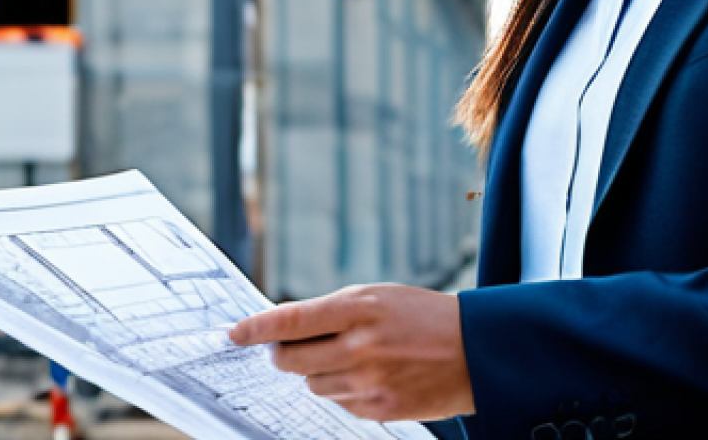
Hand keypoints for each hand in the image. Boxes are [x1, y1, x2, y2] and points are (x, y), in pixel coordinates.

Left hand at [229, 284, 474, 421]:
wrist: (472, 349)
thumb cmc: (421, 314)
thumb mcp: (377, 296)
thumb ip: (333, 311)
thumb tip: (289, 328)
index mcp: (358, 309)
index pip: (292, 321)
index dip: (257, 328)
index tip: (235, 332)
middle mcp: (359, 347)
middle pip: (291, 360)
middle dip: (282, 354)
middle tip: (286, 346)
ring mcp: (368, 383)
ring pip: (312, 384)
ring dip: (316, 371)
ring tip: (346, 355)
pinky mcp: (378, 410)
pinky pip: (338, 403)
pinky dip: (342, 389)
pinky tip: (366, 373)